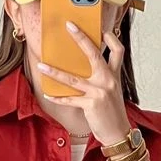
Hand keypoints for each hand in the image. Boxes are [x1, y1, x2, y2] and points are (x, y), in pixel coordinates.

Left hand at [37, 23, 131, 146]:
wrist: (118, 133)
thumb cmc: (113, 113)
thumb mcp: (112, 92)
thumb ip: (103, 78)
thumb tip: (86, 68)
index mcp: (114, 76)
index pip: (118, 50)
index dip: (111, 38)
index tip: (102, 30)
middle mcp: (108, 81)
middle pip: (94, 54)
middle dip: (81, 38)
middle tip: (70, 27)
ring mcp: (99, 92)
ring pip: (73, 79)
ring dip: (55, 72)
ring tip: (41, 66)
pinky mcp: (91, 104)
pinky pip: (70, 99)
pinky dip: (58, 97)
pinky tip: (49, 94)